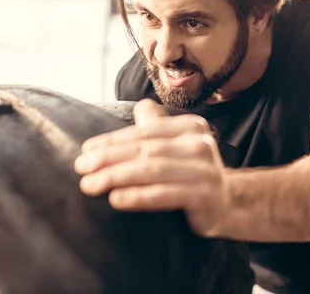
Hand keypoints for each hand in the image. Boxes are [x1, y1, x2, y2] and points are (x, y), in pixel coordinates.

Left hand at [74, 99, 230, 236]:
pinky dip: (139, 197)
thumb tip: (141, 107)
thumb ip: (158, 127)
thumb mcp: (178, 145)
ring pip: (152, 170)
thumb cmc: (193, 173)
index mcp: (190, 127)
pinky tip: (116, 200)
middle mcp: (199, 144)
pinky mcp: (205, 195)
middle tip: (81, 168)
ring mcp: (204, 170)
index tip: (85, 151)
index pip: (145, 132)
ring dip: (117, 177)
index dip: (112, 141)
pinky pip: (166, 195)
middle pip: (146, 149)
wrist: (228, 203)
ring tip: (90, 184)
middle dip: (108, 158)